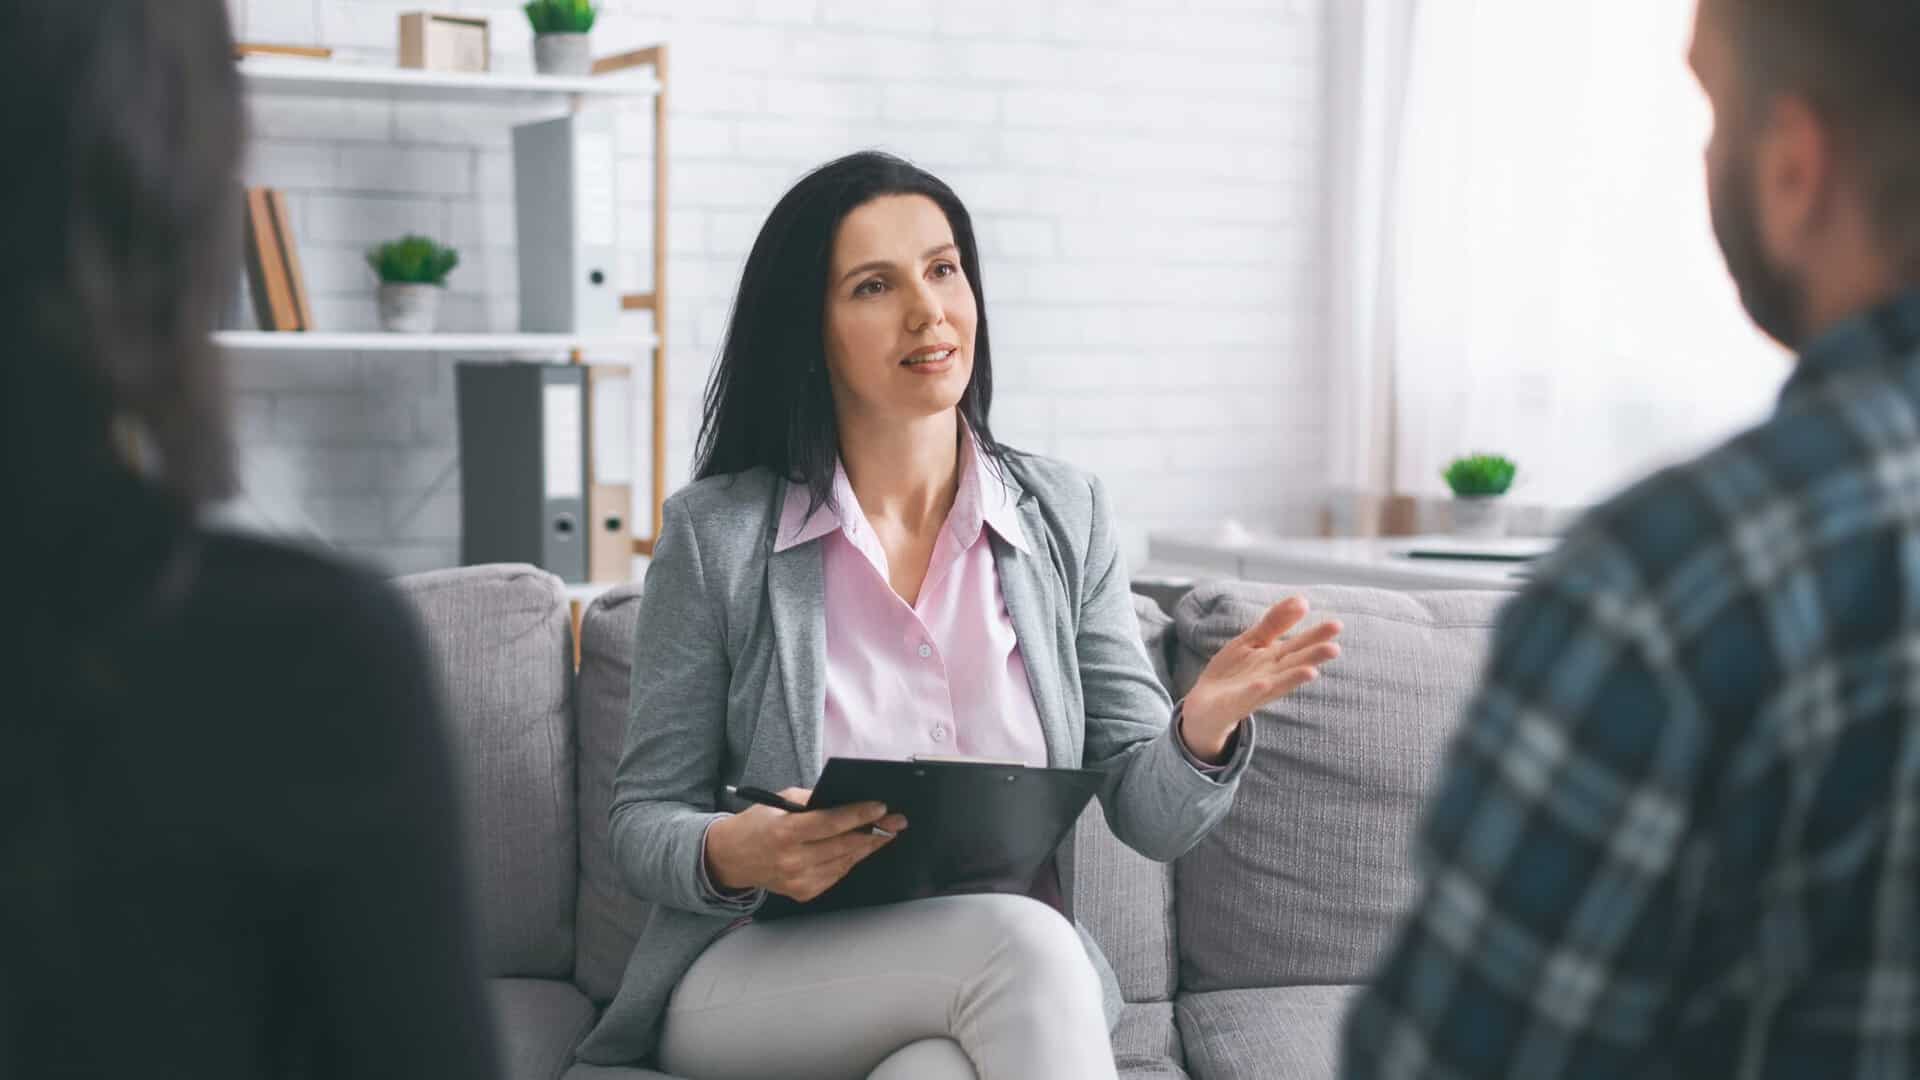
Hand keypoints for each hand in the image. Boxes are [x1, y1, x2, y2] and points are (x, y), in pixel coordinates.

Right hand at [704, 787, 908, 901]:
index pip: (831, 823)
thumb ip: (812, 801)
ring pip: (845, 862)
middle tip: (896, 822)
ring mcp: (798, 880)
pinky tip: (861, 849)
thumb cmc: (758, 824)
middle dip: (875, 832)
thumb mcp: (780, 802)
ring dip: (868, 847)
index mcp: (785, 832)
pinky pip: (836, 874)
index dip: (859, 816)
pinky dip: (850, 860)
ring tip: (886, 834)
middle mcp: (792, 860)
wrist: (731, 857)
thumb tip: (847, 801)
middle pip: (844, 845)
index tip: (880, 808)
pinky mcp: (803, 892)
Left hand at [1181, 597, 1341, 761]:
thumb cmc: (1234, 672)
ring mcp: (1255, 691)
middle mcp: (1271, 675)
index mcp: (1275, 658)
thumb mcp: (1253, 640)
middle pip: (1294, 664)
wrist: (1205, 704)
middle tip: (1335, 648)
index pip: (1299, 645)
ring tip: (1311, 671)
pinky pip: (1246, 695)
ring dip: (1293, 678)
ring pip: (1277, 682)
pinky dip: (1255, 690)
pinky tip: (1263, 683)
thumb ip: (1276, 622)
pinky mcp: (1236, 702)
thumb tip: (1302, 599)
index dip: (1316, 635)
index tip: (1337, 625)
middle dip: (1313, 657)